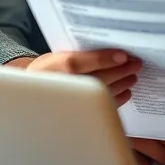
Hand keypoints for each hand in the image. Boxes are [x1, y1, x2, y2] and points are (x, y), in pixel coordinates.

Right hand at [8, 49, 141, 106]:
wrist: (29, 97)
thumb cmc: (47, 72)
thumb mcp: (54, 58)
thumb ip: (77, 55)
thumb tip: (109, 48)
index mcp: (51, 68)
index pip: (77, 63)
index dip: (102, 59)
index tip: (123, 56)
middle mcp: (60, 87)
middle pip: (95, 79)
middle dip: (120, 71)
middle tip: (136, 64)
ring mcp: (69, 104)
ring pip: (101, 95)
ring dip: (121, 84)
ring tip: (133, 76)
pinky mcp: (77, 115)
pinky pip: (101, 109)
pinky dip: (117, 100)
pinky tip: (126, 92)